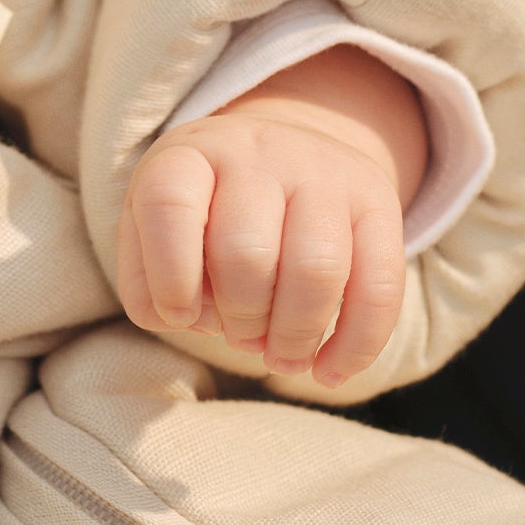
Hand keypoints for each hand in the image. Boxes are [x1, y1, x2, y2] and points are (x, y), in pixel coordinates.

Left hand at [117, 49, 421, 386]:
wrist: (284, 152)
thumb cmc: (203, 210)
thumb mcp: (152, 225)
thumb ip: (145, 279)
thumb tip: (179, 319)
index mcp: (188, 156)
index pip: (168, 205)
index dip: (168, 275)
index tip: (178, 314)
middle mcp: (256, 152)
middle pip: (246, 251)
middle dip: (240, 318)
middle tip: (240, 338)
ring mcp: (322, 172)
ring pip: (316, 269)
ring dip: (294, 335)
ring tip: (279, 357)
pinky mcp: (377, 202)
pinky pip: (379, 286)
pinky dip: (355, 346)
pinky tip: (329, 372)